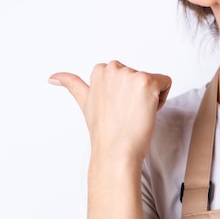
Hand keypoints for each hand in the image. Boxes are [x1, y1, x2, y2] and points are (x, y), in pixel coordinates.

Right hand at [49, 60, 171, 163]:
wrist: (116, 151)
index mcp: (100, 70)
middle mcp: (115, 68)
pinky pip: (166, 83)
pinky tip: (147, 111)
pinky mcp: (148, 81)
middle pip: (141, 76)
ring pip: (154, 80)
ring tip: (135, 113)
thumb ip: (72, 84)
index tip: (117, 108)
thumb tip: (53, 76)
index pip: (126, 75)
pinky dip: (162, 99)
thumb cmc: (105, 131)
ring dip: (149, 97)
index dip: (125, 93)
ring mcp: (131, 74)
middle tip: (127, 112)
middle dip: (137, 93)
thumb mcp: (85, 102)